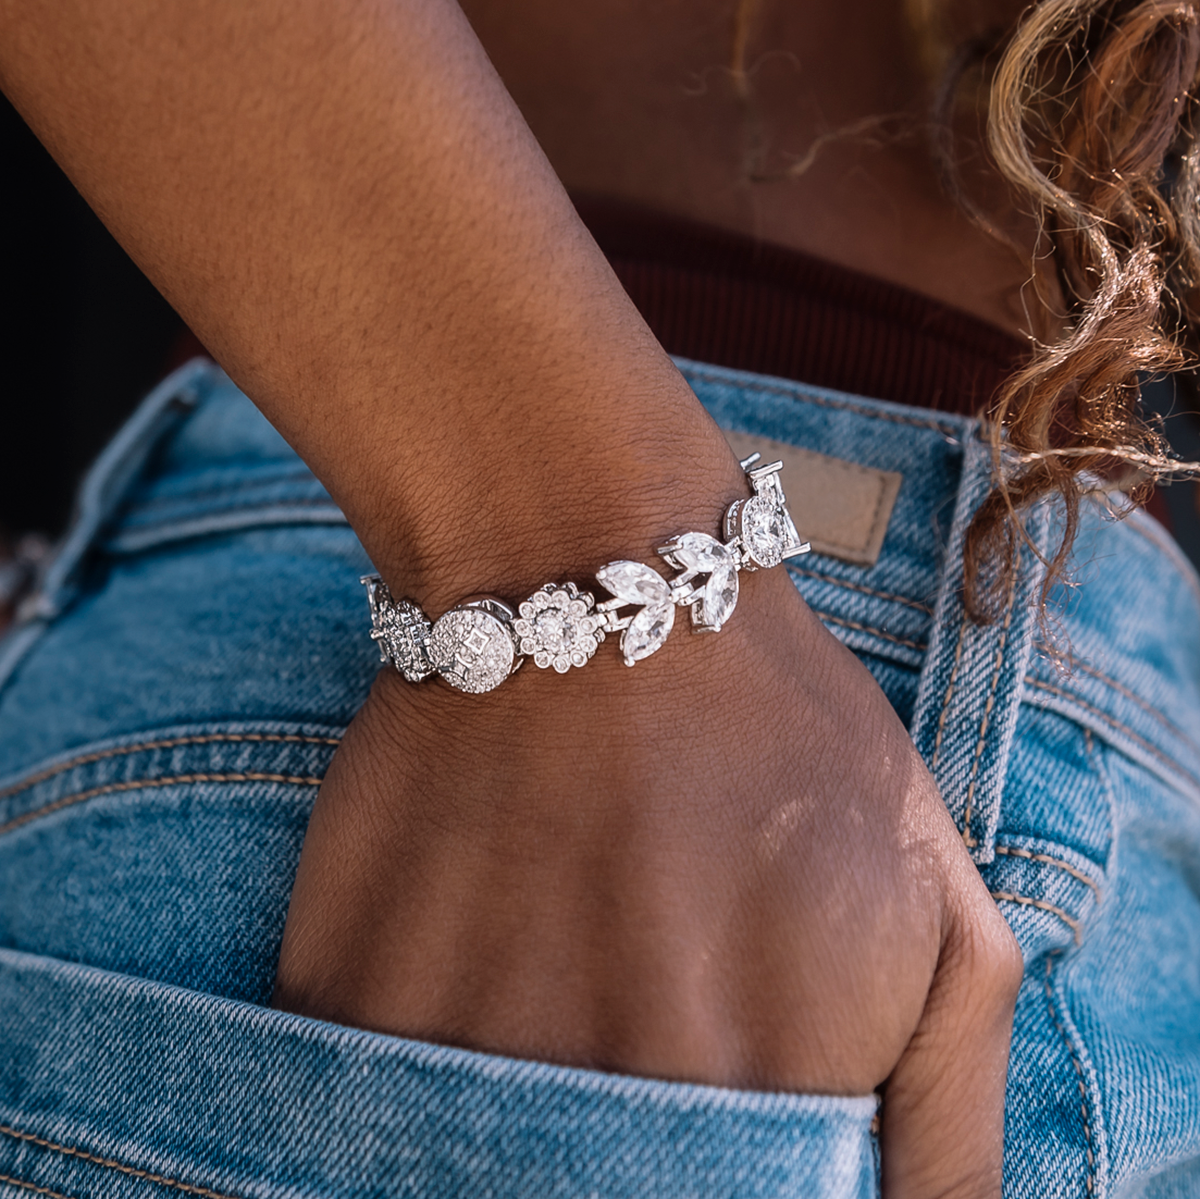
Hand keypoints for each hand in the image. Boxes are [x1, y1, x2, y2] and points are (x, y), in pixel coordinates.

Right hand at [274, 563, 1021, 1197]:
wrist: (594, 580)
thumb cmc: (780, 731)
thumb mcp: (937, 902)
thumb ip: (943, 1112)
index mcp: (774, 1086)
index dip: (731, 1175)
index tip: (717, 1107)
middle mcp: (618, 1087)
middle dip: (637, 1145)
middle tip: (643, 1012)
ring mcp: (468, 1047)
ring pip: (492, 1165)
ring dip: (527, 1104)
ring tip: (564, 969)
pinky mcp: (351, 996)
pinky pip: (383, 1104)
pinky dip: (427, 1060)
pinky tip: (479, 947)